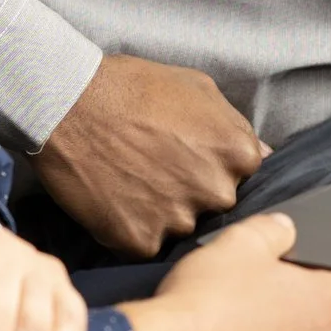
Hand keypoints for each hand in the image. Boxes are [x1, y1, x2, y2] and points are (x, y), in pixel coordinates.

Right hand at [37, 53, 270, 257]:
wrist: (67, 103)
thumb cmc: (131, 86)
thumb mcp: (196, 86)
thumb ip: (234, 124)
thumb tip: (262, 154)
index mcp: (238, 154)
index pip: (242, 176)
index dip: (212, 165)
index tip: (186, 154)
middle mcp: (216, 192)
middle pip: (214, 205)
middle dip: (191, 191)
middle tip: (155, 168)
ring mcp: (179, 220)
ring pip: (180, 227)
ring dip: (161, 212)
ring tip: (130, 179)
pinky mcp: (140, 241)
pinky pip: (144, 243)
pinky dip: (131, 228)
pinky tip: (114, 198)